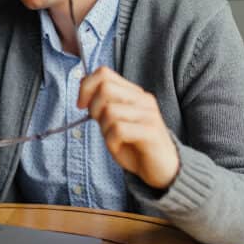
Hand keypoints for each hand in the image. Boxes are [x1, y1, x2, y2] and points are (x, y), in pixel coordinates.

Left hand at [77, 67, 179, 189]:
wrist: (162, 170)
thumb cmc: (135, 146)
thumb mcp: (114, 121)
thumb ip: (103, 103)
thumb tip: (83, 84)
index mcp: (134, 93)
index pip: (104, 73)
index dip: (86, 86)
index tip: (81, 105)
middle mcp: (143, 99)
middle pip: (105, 88)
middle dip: (93, 107)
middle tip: (98, 123)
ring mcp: (148, 114)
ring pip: (110, 111)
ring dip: (104, 129)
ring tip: (113, 139)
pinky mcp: (151, 132)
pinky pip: (118, 130)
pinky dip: (111, 142)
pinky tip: (118, 146)